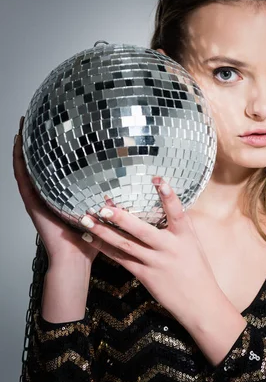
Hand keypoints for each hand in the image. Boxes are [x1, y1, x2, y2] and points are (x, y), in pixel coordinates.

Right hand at [13, 116, 99, 267]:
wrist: (75, 260)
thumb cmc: (91, 242)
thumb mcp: (106, 213)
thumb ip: (113, 197)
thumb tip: (131, 180)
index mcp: (65, 197)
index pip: (60, 169)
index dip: (58, 151)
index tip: (60, 130)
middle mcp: (50, 195)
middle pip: (41, 165)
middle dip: (39, 144)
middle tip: (37, 120)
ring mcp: (39, 199)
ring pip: (28, 168)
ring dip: (24, 148)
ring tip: (24, 125)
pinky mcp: (33, 204)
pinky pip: (23, 180)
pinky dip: (19, 163)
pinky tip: (18, 147)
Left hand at [79, 177, 218, 326]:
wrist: (199, 303)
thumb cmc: (197, 269)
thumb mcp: (193, 243)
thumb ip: (181, 224)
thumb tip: (171, 200)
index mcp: (184, 236)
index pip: (177, 212)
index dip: (169, 196)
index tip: (158, 180)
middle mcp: (168, 248)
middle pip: (142, 231)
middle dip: (121, 218)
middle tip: (103, 206)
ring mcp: (154, 262)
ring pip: (125, 245)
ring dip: (104, 232)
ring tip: (86, 220)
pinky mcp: (144, 275)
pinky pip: (121, 259)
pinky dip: (104, 248)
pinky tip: (90, 238)